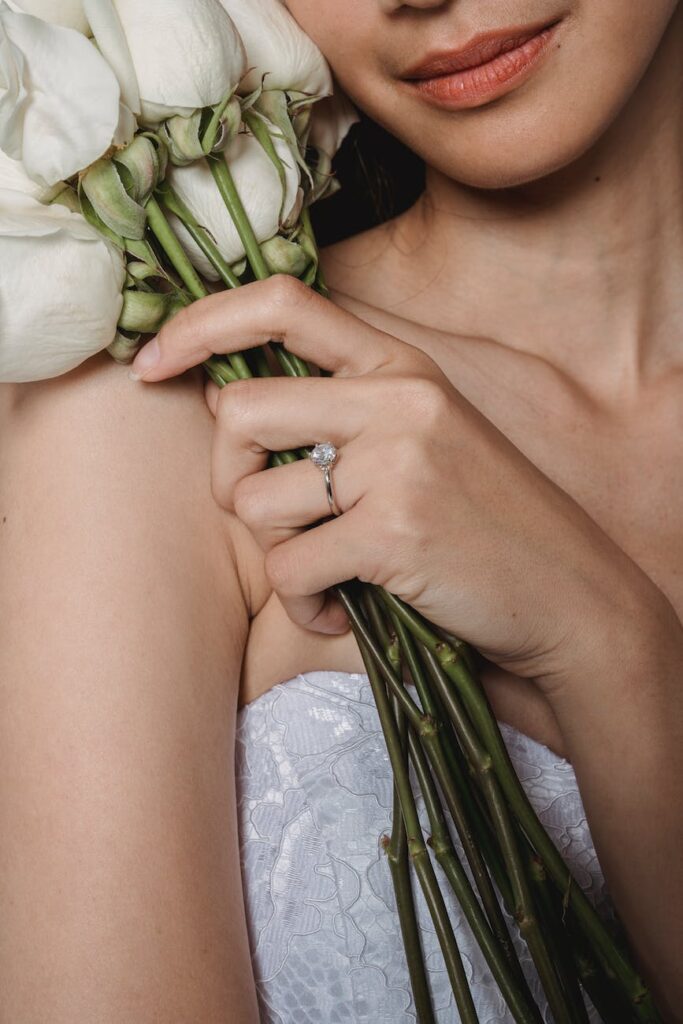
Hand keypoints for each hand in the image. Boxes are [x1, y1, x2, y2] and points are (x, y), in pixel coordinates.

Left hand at [129, 275, 659, 690]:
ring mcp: (396, 463)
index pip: (281, 302)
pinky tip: (345, 611)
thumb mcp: (425, 437)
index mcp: (400, 366)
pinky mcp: (393, 532)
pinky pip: (291, 571)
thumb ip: (340, 409)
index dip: (200, 323)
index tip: (154, 361)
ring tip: (328, 574)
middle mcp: (395, 399)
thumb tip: (227, 403)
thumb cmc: (483, 519)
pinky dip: (306, 606)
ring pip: (256, 502)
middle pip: (239, 412)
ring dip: (278, 553)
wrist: (567, 593)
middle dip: (228, 479)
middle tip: (269, 516)